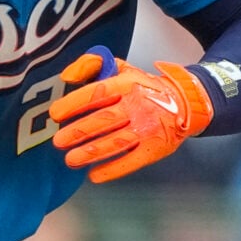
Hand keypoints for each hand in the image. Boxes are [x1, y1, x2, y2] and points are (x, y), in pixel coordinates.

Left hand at [48, 49, 211, 182]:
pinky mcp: (155, 148)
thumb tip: (67, 76)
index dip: (74, 103)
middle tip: (58, 141)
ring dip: (91, 152)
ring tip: (70, 160)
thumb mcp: (122, 68)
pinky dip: (113, 169)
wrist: (184, 103)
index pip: (97, 92)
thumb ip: (92, 65)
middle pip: (104, 119)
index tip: (55, 113)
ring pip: (116, 142)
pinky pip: (132, 160)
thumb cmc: (144, 87)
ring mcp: (147, 128)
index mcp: (126, 84)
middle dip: (79, 131)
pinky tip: (94, 175)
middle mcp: (137, 105)